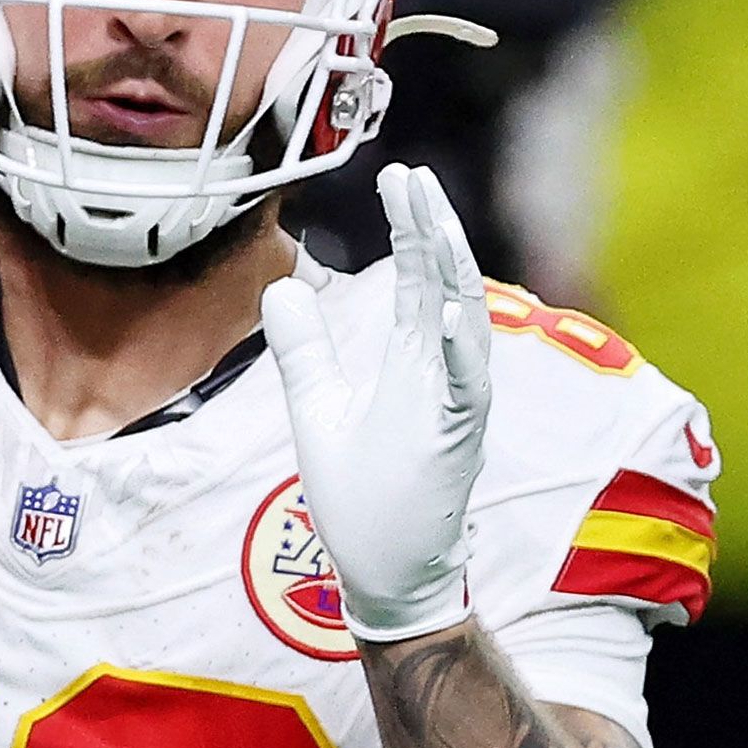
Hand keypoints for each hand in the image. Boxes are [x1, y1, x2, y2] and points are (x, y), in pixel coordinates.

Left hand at [261, 164, 489, 642]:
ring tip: (431, 215)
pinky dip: (460, 347)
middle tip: (411, 174)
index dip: (409, 227)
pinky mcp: (457, 441)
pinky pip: (466, 387)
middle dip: (429, 227)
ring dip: (449, 268)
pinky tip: (447, 309)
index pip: (416, 278)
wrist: (386, 573)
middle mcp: (441, 373)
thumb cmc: (363, 496)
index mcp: (412, 361)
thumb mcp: (317, 408)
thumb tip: (281, 288)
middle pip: (442, 284)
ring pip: (463, 322)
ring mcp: (455, 404)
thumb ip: (304, 350)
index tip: (398, 176)